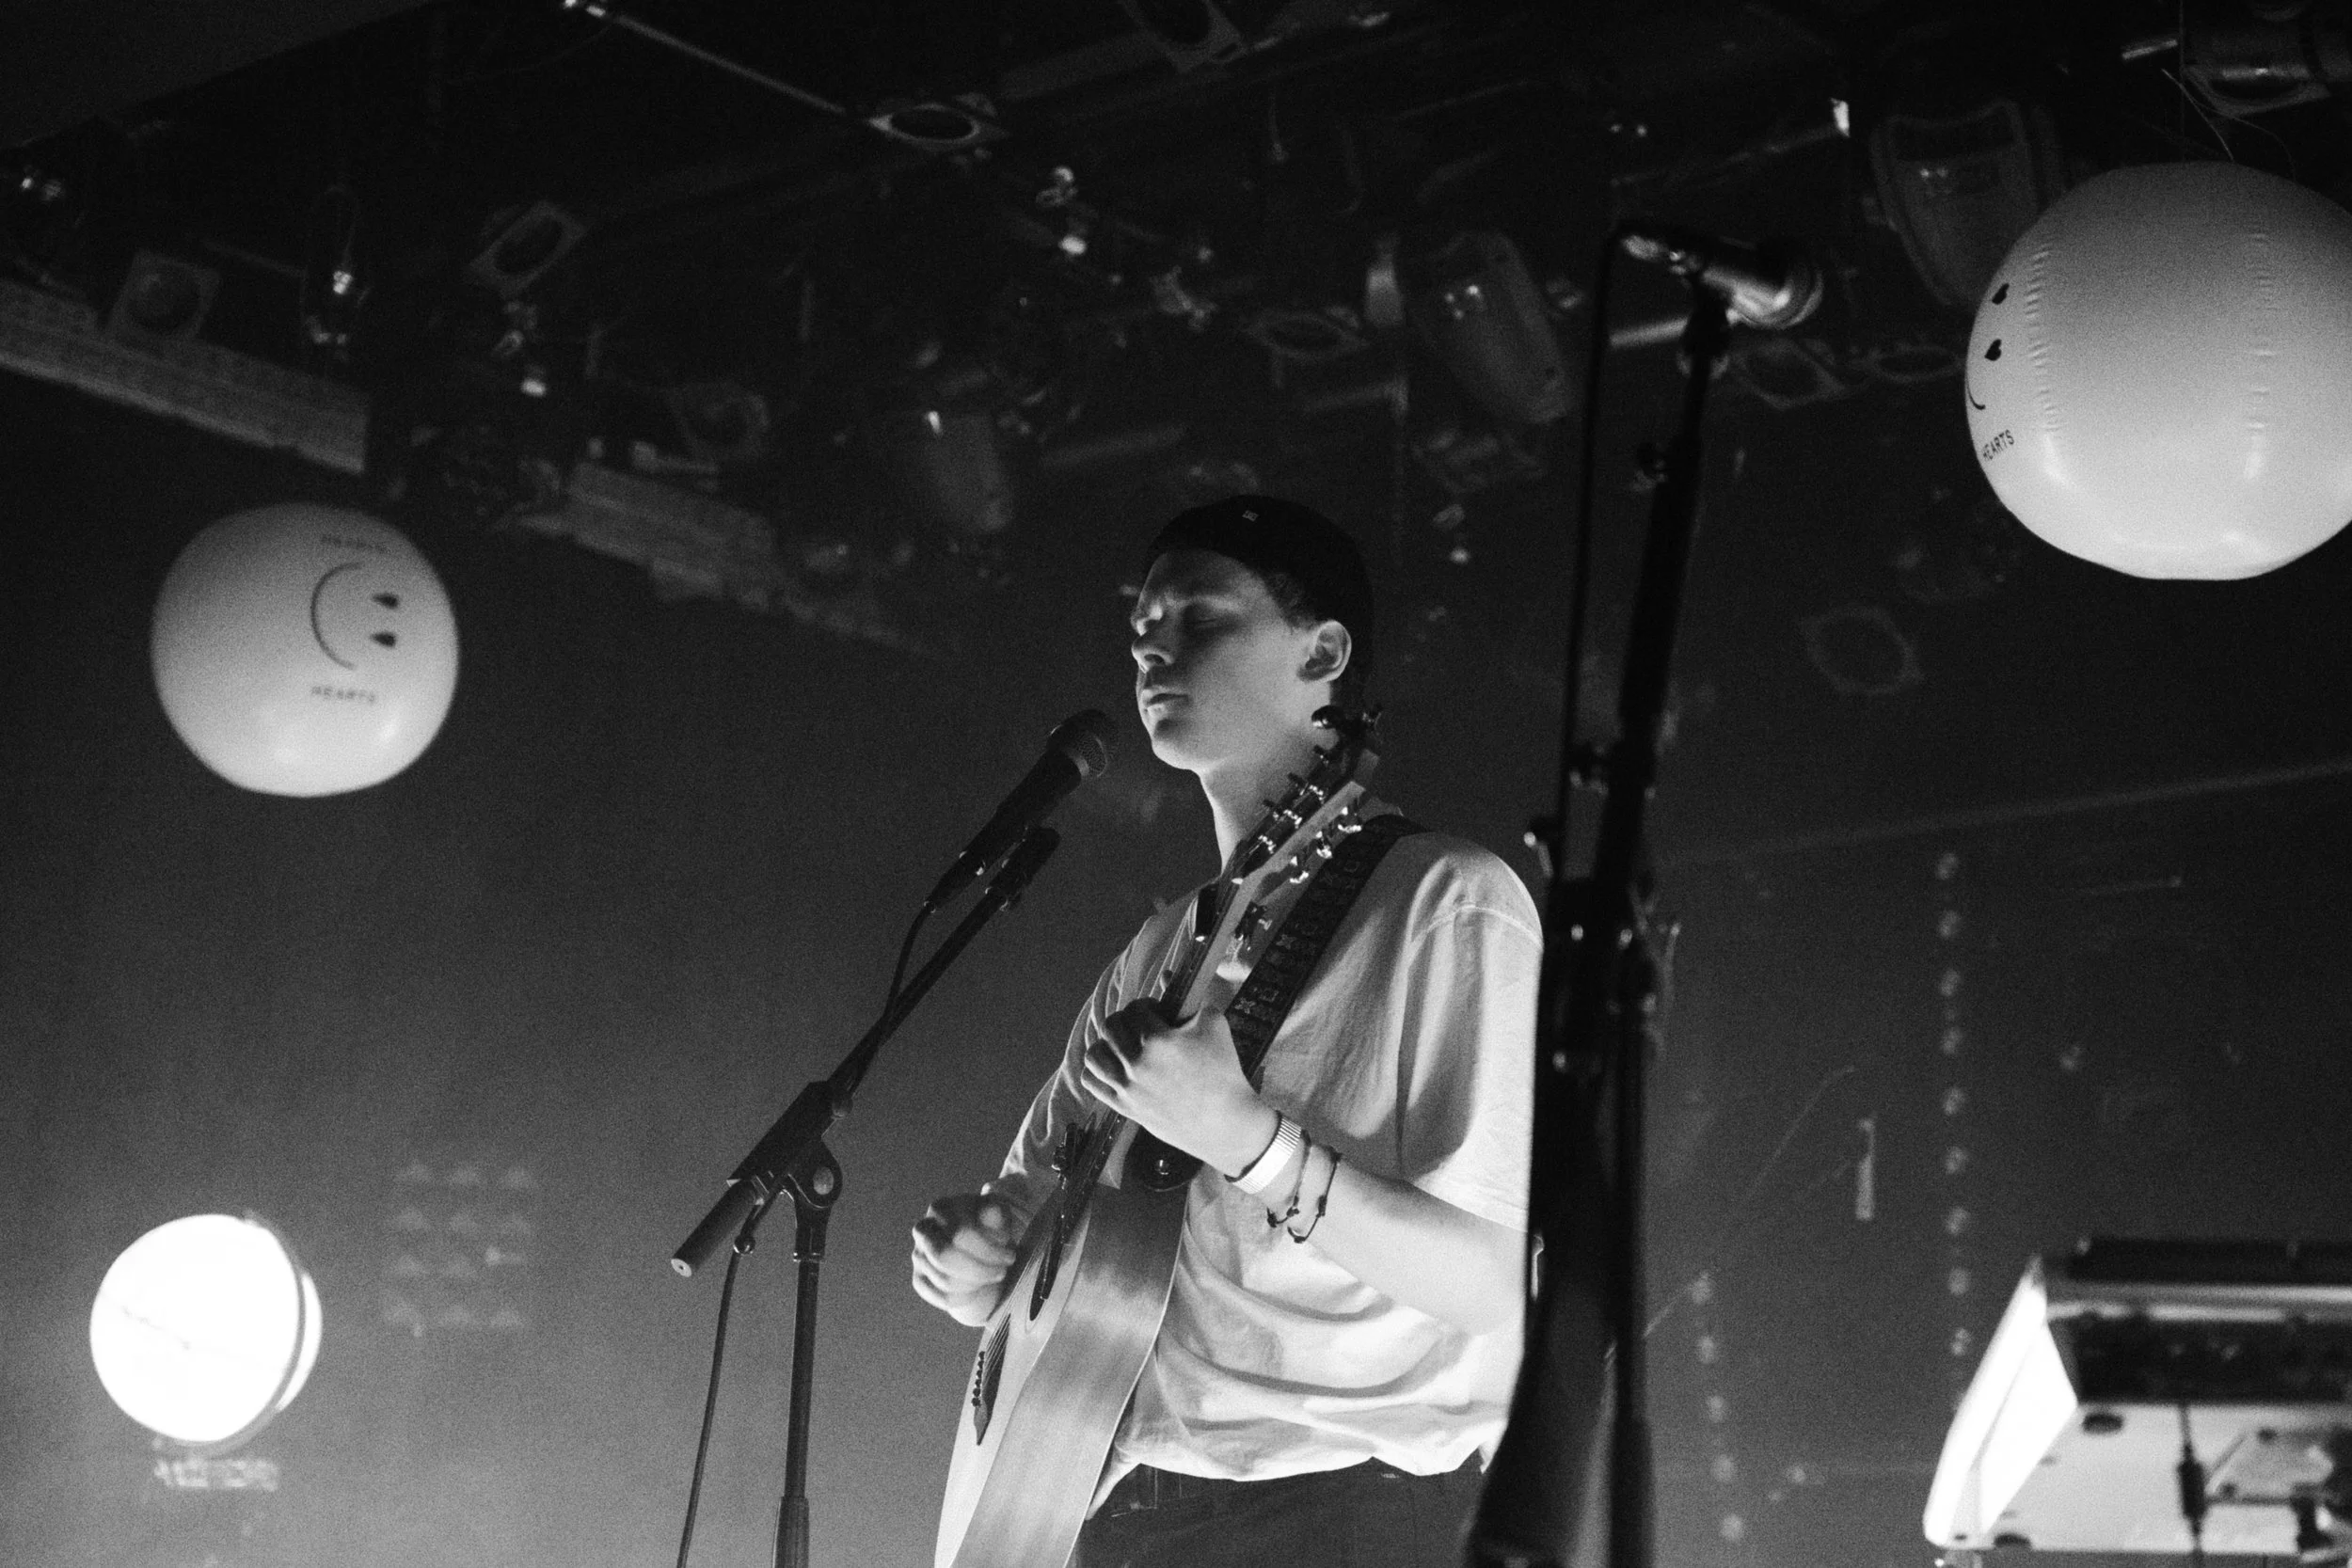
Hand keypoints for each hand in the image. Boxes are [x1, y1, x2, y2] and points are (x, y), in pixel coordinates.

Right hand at [910, 1192, 1024, 1326]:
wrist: (977, 1245)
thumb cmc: (988, 1226)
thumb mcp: (996, 1216)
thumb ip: (994, 1213)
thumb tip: (991, 1208)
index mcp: (940, 1208)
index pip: (959, 1232)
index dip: (987, 1248)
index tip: (1010, 1256)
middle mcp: (923, 1230)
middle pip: (943, 1256)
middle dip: (979, 1269)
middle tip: (1002, 1272)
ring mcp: (918, 1255)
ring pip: (945, 1280)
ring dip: (977, 1283)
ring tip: (994, 1275)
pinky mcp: (920, 1279)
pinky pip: (942, 1297)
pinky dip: (966, 1297)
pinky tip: (981, 1288)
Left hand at [1080, 998, 1276, 1174]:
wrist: (1226, 1123)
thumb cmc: (1224, 1072)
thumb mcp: (1214, 1024)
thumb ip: (1190, 997)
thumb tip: (1166, 975)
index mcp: (1158, 1041)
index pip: (1135, 1008)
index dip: (1148, 1006)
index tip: (1158, 1013)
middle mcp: (1137, 1064)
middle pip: (1110, 1026)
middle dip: (1126, 1020)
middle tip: (1142, 1027)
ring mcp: (1127, 1088)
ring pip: (1095, 1054)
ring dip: (1107, 1044)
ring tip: (1124, 1046)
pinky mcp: (1124, 1107)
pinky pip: (1091, 1082)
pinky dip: (1096, 1070)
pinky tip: (1113, 1066)